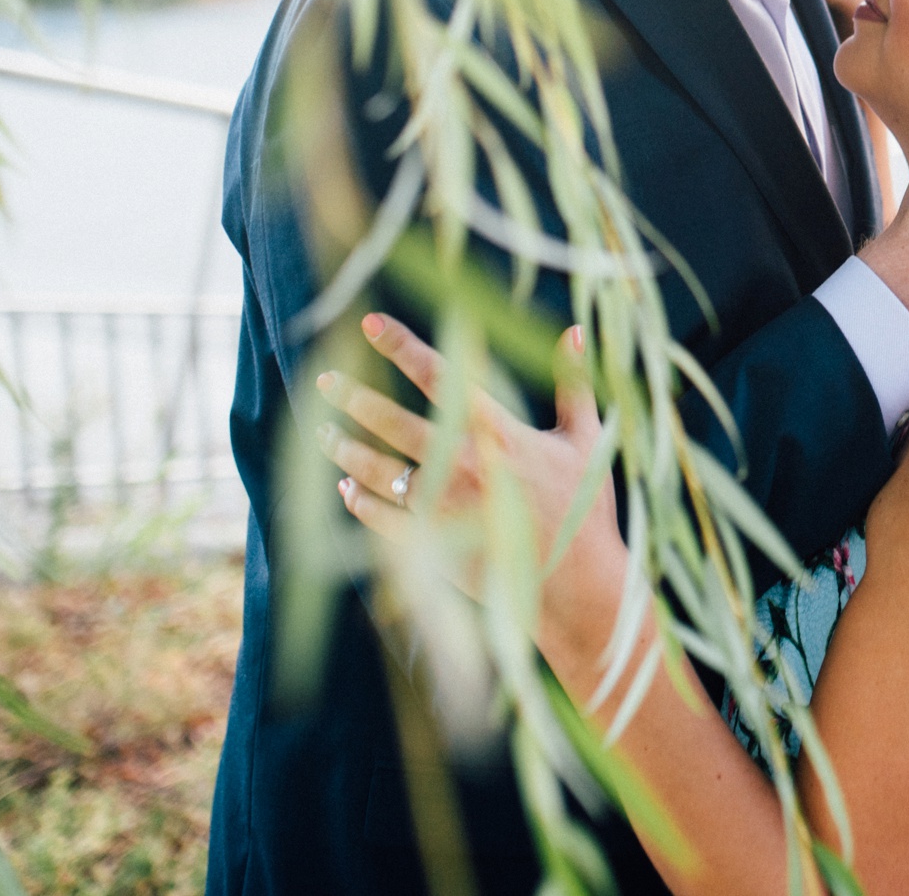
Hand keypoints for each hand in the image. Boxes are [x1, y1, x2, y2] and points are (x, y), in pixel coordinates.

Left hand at [317, 314, 625, 639]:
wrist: (576, 586)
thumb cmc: (583, 511)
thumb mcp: (587, 441)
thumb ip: (574, 384)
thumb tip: (572, 330)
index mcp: (497, 433)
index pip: (439, 375)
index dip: (401, 345)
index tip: (369, 323)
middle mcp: (460, 464)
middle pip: (390, 421)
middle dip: (352, 396)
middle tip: (324, 378)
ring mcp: (440, 507)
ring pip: (374, 469)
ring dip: (343, 448)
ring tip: (322, 433)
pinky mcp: (429, 545)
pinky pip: (377, 516)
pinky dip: (356, 501)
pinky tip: (343, 488)